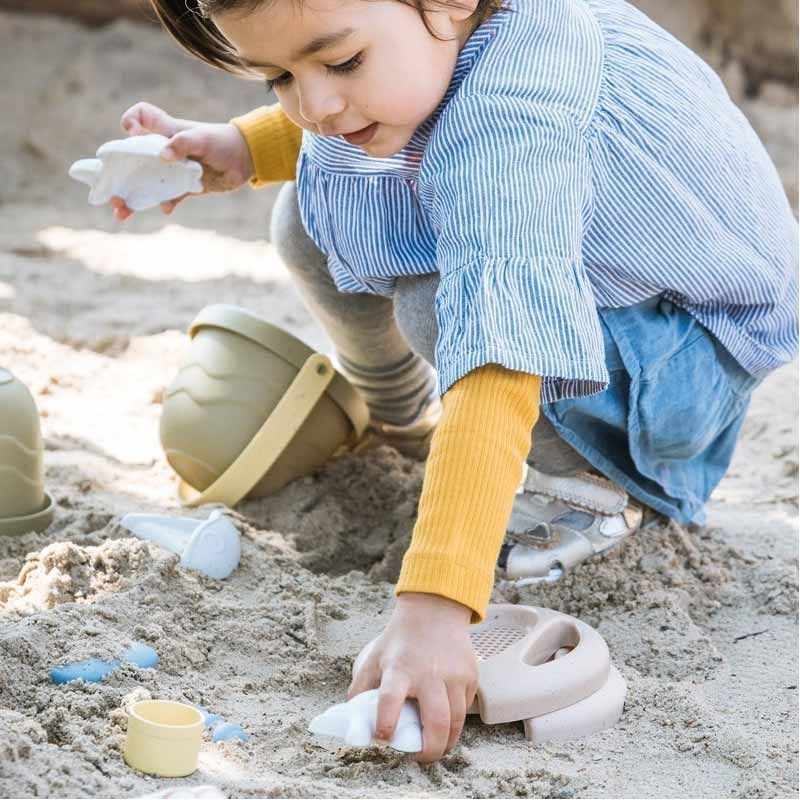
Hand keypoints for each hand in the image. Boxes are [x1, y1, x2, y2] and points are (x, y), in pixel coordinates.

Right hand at [110, 101, 254, 219]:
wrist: (246, 160)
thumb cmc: (223, 141)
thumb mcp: (202, 139)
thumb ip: (183, 144)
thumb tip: (163, 156)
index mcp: (166, 130)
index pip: (141, 116)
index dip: (132, 120)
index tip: (131, 133)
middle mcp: (166, 149)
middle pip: (135, 158)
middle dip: (120, 173)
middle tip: (111, 191)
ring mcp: (174, 169)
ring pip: (148, 182)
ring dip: (134, 197)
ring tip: (122, 212)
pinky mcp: (186, 186)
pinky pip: (170, 196)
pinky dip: (166, 203)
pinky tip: (166, 209)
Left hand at [348, 592, 477, 762]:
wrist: (434, 610)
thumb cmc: (399, 641)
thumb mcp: (374, 658)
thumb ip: (361, 689)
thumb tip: (354, 723)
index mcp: (399, 669)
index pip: (390, 699)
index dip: (386, 723)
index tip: (383, 739)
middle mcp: (429, 673)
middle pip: (436, 722)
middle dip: (429, 751)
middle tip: (420, 758)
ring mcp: (453, 675)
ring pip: (456, 722)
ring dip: (446, 743)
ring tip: (434, 747)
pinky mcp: (470, 676)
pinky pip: (465, 709)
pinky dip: (456, 721)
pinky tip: (445, 721)